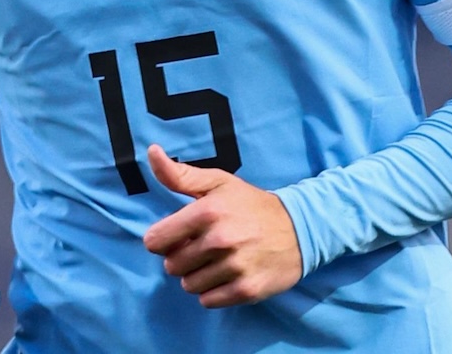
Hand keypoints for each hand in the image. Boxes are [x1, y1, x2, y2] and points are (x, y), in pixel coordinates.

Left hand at [142, 144, 301, 307]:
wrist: (299, 228)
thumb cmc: (250, 204)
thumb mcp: (217, 182)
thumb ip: (179, 174)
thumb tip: (152, 151)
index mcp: (207, 211)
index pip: (156, 240)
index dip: (162, 239)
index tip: (178, 235)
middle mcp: (220, 240)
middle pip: (172, 266)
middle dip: (182, 257)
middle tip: (202, 247)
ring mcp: (235, 267)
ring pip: (189, 285)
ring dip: (197, 276)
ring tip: (216, 261)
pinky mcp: (247, 290)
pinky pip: (208, 301)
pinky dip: (213, 291)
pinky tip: (227, 275)